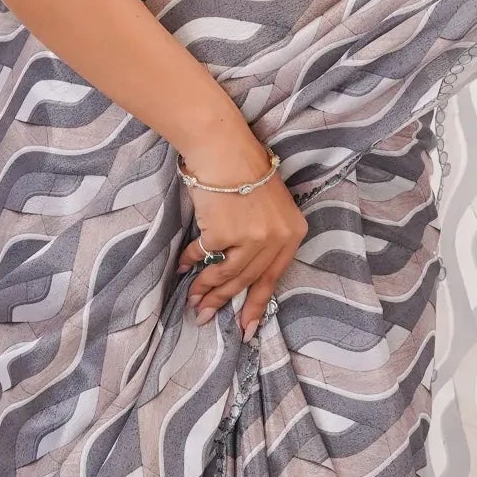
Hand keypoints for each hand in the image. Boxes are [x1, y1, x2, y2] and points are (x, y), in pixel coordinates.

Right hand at [175, 133, 307, 339]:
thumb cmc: (244, 172)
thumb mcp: (270, 207)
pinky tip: (183, 268)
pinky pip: (205, 256)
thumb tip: (240, 275)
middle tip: (205, 317)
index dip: (257, 306)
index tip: (246, 328)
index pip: (274, 278)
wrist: (224, 148)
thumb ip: (264, 239)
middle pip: (247, 280)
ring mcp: (251, 237)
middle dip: (224, 302)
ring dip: (205, 289)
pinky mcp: (224, 233)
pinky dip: (192, 263)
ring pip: (226, 274)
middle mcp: (276, 238)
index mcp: (293, 233)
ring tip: (193, 300)